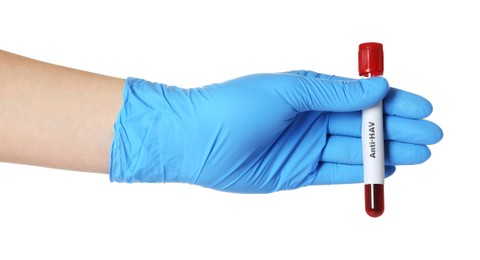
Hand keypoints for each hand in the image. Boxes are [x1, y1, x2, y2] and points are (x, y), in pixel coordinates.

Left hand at [110, 70, 442, 192]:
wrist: (196, 141)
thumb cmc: (235, 106)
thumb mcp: (289, 90)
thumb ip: (333, 92)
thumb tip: (378, 87)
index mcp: (311, 92)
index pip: (361, 96)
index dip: (393, 101)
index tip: (422, 106)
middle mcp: (312, 119)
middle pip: (364, 124)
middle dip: (399, 128)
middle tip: (431, 134)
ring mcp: (306, 147)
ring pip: (355, 149)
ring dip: (388, 151)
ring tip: (420, 153)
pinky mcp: (298, 173)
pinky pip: (337, 173)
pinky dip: (361, 171)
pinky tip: (387, 168)